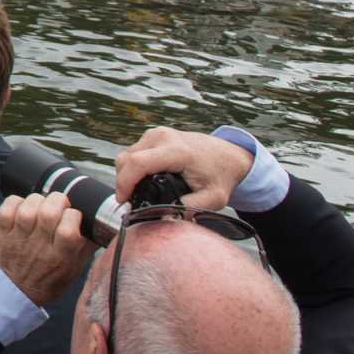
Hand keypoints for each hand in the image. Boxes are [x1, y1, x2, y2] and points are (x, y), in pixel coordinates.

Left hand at [0, 193, 96, 305]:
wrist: (15, 291)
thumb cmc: (49, 279)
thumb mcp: (74, 269)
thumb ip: (87, 246)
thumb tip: (101, 224)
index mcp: (60, 259)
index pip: (69, 229)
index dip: (74, 215)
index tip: (74, 216)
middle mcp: (39, 248)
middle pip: (49, 213)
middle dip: (58, 201)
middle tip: (59, 205)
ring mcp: (19, 240)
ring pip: (29, 208)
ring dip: (38, 200)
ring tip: (42, 206)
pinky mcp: (3, 233)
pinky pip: (7, 207)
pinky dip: (16, 201)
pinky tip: (24, 207)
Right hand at [114, 127, 252, 210]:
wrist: (230, 155)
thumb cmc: (222, 175)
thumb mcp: (213, 198)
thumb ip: (190, 209)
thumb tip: (166, 219)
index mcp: (177, 151)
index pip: (138, 163)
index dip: (125, 183)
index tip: (124, 200)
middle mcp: (163, 137)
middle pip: (126, 158)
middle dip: (123, 182)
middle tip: (130, 201)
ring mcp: (157, 133)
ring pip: (127, 154)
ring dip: (126, 174)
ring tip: (135, 192)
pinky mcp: (155, 135)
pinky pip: (133, 150)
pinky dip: (132, 166)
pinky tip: (141, 180)